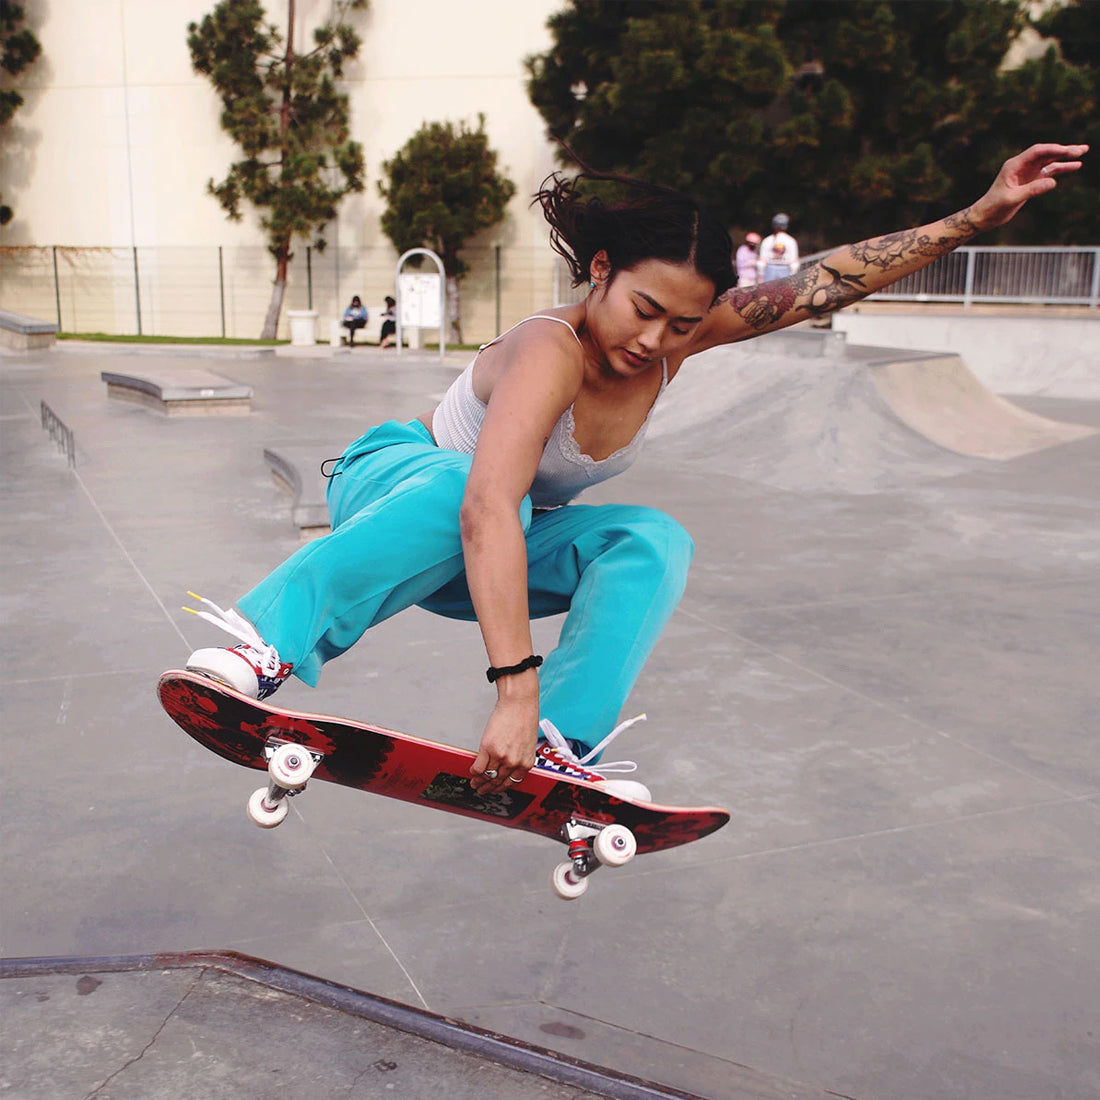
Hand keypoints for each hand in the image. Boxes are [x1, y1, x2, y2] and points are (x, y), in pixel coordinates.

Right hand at [469, 693, 538, 794]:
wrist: (519, 703)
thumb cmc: (525, 718)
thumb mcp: (528, 744)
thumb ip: (520, 757)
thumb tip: (509, 766)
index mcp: (526, 763)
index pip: (512, 782)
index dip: (501, 787)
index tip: (495, 788)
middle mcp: (514, 762)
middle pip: (498, 781)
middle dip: (489, 787)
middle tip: (482, 790)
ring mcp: (501, 756)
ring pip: (487, 776)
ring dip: (479, 781)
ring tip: (474, 783)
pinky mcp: (488, 748)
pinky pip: (478, 766)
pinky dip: (474, 771)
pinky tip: (472, 771)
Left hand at [971, 143, 1087, 231]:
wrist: (985, 216)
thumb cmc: (994, 207)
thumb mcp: (1012, 199)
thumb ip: (1031, 190)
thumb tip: (1052, 182)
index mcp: (1014, 165)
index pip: (1037, 152)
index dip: (1053, 149)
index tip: (1068, 151)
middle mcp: (1021, 165)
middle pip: (1045, 153)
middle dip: (1063, 150)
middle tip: (1082, 149)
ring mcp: (1027, 172)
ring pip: (1049, 160)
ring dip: (1065, 156)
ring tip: (1082, 153)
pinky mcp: (1031, 180)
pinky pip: (1048, 171)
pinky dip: (1061, 168)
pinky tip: (1074, 166)